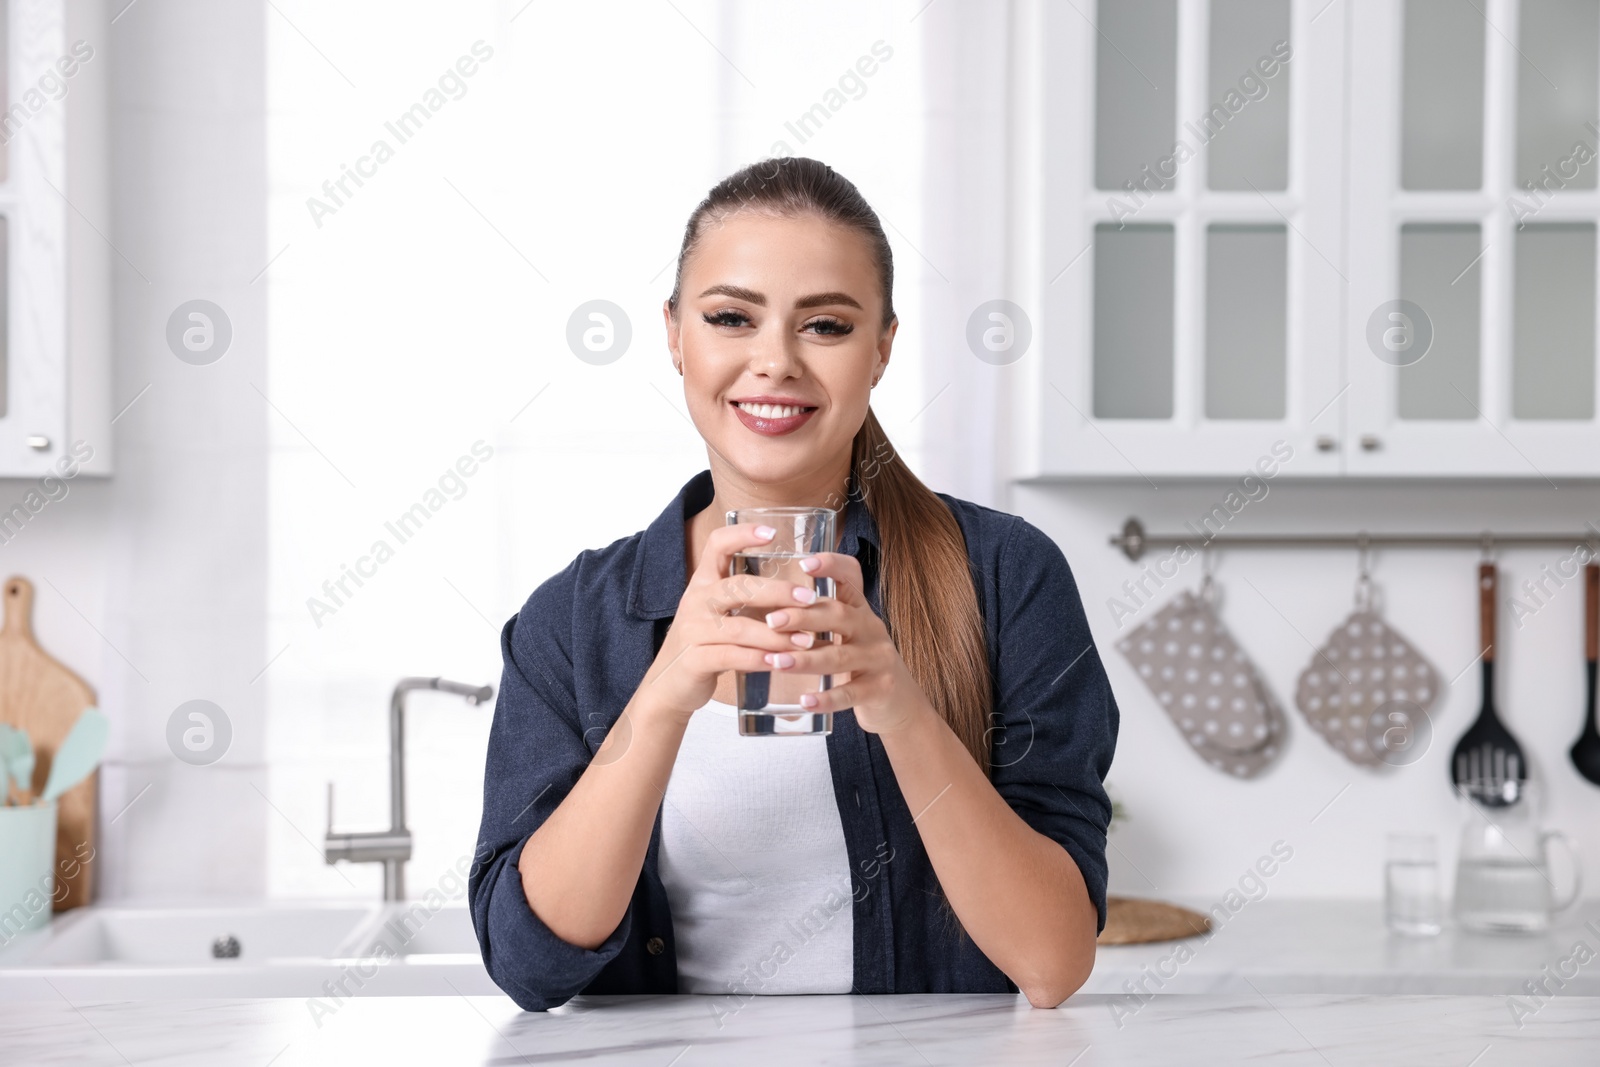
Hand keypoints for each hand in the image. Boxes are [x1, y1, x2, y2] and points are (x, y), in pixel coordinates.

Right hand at [636, 523, 813, 723]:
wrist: (668, 685)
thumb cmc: (704, 644)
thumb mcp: (718, 613)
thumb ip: (746, 599)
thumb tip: (797, 592)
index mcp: (703, 582)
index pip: (717, 545)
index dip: (742, 534)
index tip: (772, 532)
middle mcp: (695, 601)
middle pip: (738, 587)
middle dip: (778, 592)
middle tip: (809, 599)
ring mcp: (692, 630)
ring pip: (739, 628)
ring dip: (776, 635)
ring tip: (805, 641)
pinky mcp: (693, 660)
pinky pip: (731, 657)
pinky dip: (758, 659)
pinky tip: (779, 662)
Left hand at [759, 551, 931, 736]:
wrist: (899, 700)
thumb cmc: (859, 662)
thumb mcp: (846, 634)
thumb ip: (818, 620)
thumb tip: (766, 608)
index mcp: (859, 609)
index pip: (851, 577)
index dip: (831, 566)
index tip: (805, 563)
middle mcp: (871, 628)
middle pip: (839, 615)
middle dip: (803, 617)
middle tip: (772, 621)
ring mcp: (878, 658)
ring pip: (839, 656)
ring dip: (806, 659)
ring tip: (776, 663)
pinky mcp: (880, 688)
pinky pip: (850, 693)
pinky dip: (826, 698)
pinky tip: (805, 702)